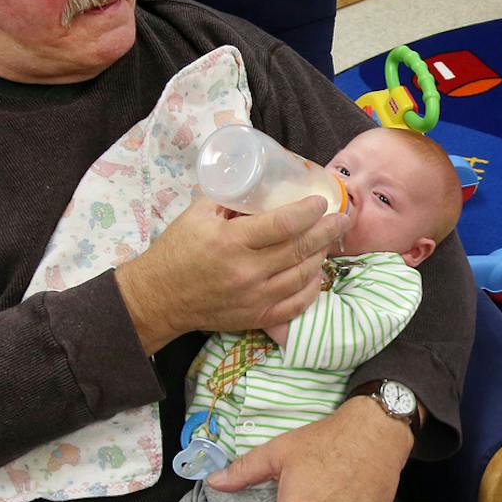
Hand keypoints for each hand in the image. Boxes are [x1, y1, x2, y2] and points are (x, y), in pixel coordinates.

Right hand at [116, 196, 346, 353]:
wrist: (158, 298)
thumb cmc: (176, 251)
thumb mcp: (197, 214)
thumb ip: (230, 200)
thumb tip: (261, 185)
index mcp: (231, 242)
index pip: (283, 225)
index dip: (308, 211)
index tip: (320, 202)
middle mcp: (247, 272)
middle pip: (300, 249)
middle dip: (327, 231)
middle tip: (342, 218)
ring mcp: (254, 298)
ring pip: (303, 276)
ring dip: (321, 256)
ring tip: (329, 240)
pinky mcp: (256, 317)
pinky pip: (296, 304)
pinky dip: (312, 289)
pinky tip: (316, 274)